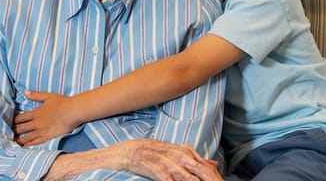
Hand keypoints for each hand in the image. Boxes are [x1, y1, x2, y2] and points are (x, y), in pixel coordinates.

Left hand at [14, 91, 79, 145]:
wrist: (72, 112)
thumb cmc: (62, 102)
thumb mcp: (48, 96)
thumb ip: (36, 95)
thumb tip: (25, 92)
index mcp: (36, 113)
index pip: (20, 118)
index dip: (14, 121)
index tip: (9, 123)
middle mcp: (36, 123)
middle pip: (21, 128)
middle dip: (14, 131)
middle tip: (7, 133)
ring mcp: (41, 131)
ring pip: (27, 137)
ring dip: (19, 140)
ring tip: (13, 142)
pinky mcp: (47, 136)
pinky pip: (36, 142)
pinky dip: (29, 144)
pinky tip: (24, 146)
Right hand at [43, 139, 222, 180]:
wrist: (106, 156)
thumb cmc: (132, 158)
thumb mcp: (158, 157)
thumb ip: (182, 159)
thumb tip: (209, 163)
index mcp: (166, 147)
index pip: (191, 154)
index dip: (206, 166)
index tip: (219, 177)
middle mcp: (161, 148)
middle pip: (189, 159)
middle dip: (204, 172)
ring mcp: (151, 154)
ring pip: (176, 165)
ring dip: (191, 176)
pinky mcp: (141, 162)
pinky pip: (158, 171)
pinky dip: (168, 177)